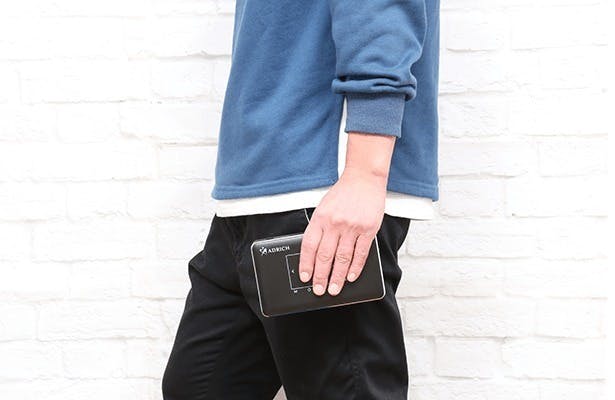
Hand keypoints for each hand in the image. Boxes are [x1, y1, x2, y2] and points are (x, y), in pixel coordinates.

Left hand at [298, 166, 387, 295]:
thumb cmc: (343, 194)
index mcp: (320, 218)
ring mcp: (352, 227)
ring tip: (334, 289)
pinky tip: (351, 276)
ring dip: (338, 277)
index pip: (309, 246)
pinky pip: (361, 253)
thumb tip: (313, 254)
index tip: (305, 277)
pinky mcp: (368, 229)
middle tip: (319, 290)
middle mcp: (335, 223)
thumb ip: (319, 228)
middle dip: (320, 276)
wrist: (364, 179)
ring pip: (342, 258)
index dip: (306, 264)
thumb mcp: (323, 207)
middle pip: (325, 256)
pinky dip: (355, 267)